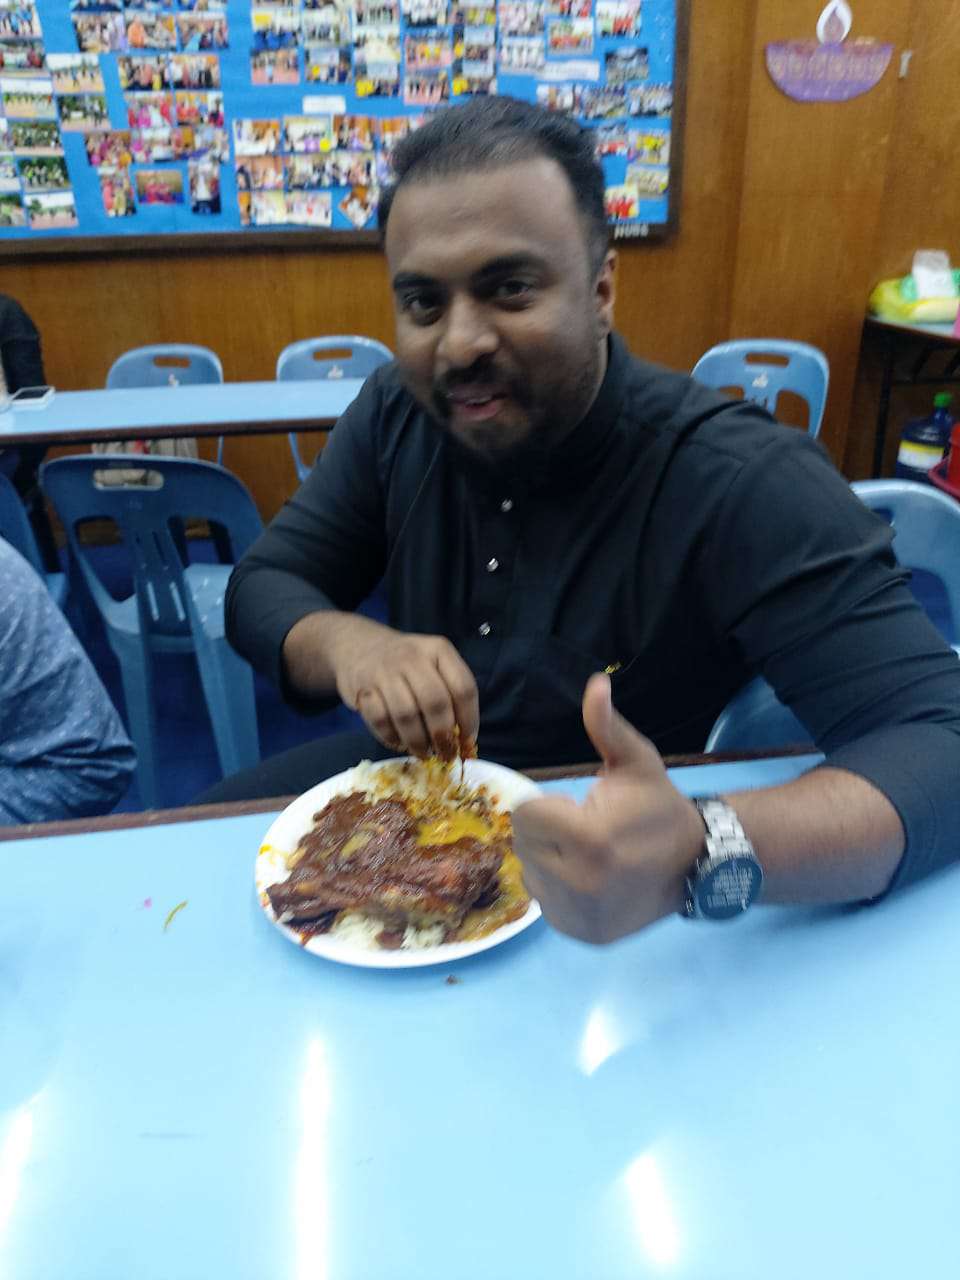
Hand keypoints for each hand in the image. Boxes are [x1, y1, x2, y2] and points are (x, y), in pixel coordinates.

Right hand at [330, 620, 478, 759]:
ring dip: (418, 742)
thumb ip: (451, 695)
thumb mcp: (434, 665)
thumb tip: (463, 741)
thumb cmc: (407, 664)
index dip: (469, 720)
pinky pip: (380, 721)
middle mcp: (413, 656)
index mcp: (439, 650)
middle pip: (435, 703)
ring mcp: (385, 671)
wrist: (360, 646)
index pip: (463, 688)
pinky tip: (400, 743)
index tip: (467, 742)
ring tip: (423, 752)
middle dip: (443, 736)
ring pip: (407, 715)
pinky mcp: (362, 688)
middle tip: (446, 754)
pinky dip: (392, 739)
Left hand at [512, 673, 704, 942]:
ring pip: (530, 874)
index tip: (579, 806)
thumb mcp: (636, 762)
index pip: (524, 815)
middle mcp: (580, 884)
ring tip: (587, 855)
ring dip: (548, 860)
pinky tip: (588, 878)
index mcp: (589, 840)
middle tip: (585, 829)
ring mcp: (579, 915)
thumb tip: (596, 682)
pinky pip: (544, 904)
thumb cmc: (658, 807)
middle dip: (546, 831)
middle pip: (523, 845)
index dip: (548, 804)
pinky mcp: (580, 934)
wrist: (697, 865)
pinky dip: (558, 889)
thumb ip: (607, 726)